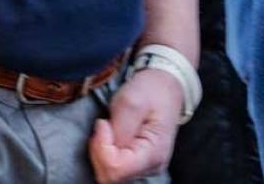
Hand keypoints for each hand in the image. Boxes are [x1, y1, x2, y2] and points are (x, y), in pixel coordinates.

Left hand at [89, 68, 182, 182]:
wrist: (165, 88)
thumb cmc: (151, 91)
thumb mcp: (132, 100)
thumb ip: (119, 127)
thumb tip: (106, 146)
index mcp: (152, 154)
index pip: (116, 169)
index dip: (102, 147)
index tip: (104, 123)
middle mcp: (150, 167)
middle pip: (110, 176)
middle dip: (99, 150)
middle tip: (104, 124)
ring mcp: (143, 167)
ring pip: (109, 174)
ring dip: (100, 150)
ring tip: (108, 127)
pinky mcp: (136, 163)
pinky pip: (113, 167)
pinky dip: (104, 152)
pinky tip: (109, 135)